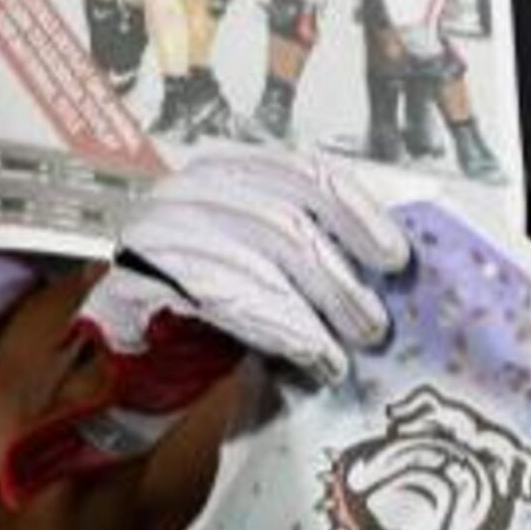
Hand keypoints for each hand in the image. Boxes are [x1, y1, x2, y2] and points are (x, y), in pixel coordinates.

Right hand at [1, 149, 411, 501]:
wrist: (135, 352)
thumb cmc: (211, 305)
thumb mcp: (271, 262)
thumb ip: (316, 246)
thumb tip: (393, 261)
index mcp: (229, 172)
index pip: (304, 173)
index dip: (358, 215)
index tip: (395, 257)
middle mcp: (190, 190)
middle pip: (287, 223)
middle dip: (339, 280)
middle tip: (374, 325)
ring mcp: (158, 229)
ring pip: (258, 262)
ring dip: (314, 314)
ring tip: (344, 351)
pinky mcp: (138, 276)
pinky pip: (225, 298)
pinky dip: (279, 331)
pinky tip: (311, 356)